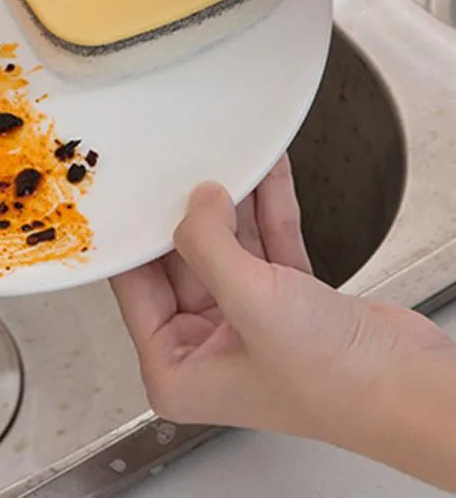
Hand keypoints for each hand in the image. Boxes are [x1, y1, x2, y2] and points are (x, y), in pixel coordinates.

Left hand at [112, 156, 455, 491]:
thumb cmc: (336, 381)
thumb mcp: (249, 300)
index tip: (138, 193)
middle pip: (180, 260)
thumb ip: (208, 243)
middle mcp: (205, 349)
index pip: (135, 287)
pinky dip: (268, 210)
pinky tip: (267, 173)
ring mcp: (246, 323)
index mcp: (176, 370)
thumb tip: (195, 200)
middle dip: (192, 213)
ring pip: (227, 246)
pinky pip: (265, 244)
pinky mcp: (286, 301)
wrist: (413, 389)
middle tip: (186, 168)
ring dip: (235, 203)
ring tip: (227, 160)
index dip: (139, 237)